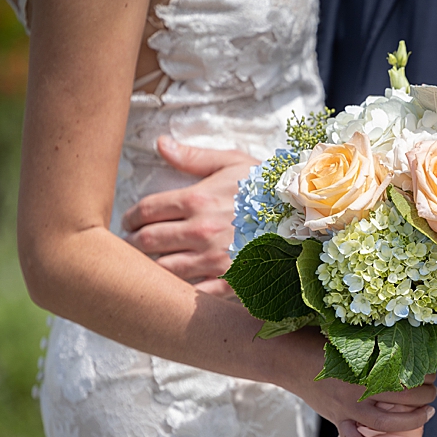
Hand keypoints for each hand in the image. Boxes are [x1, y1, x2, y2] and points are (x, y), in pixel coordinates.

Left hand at [121, 136, 256, 297]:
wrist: (308, 218)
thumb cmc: (269, 188)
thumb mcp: (234, 163)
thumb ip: (193, 157)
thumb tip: (160, 144)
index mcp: (198, 199)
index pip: (145, 210)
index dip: (130, 217)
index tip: (128, 222)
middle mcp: (201, 231)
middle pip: (147, 241)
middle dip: (133, 242)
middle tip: (133, 243)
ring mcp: (215, 260)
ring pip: (164, 269)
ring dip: (152, 266)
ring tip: (152, 262)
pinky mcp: (230, 282)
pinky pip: (193, 292)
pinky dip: (182, 290)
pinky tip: (181, 284)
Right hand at [280, 329, 436, 436]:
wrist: (287, 358)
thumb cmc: (319, 342)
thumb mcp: (351, 339)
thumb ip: (375, 346)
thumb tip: (406, 346)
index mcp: (364, 365)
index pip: (405, 374)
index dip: (425, 374)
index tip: (432, 370)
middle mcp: (358, 389)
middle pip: (403, 397)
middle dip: (426, 395)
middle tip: (433, 391)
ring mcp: (347, 408)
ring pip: (387, 422)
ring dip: (414, 419)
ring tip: (428, 412)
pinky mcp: (337, 420)